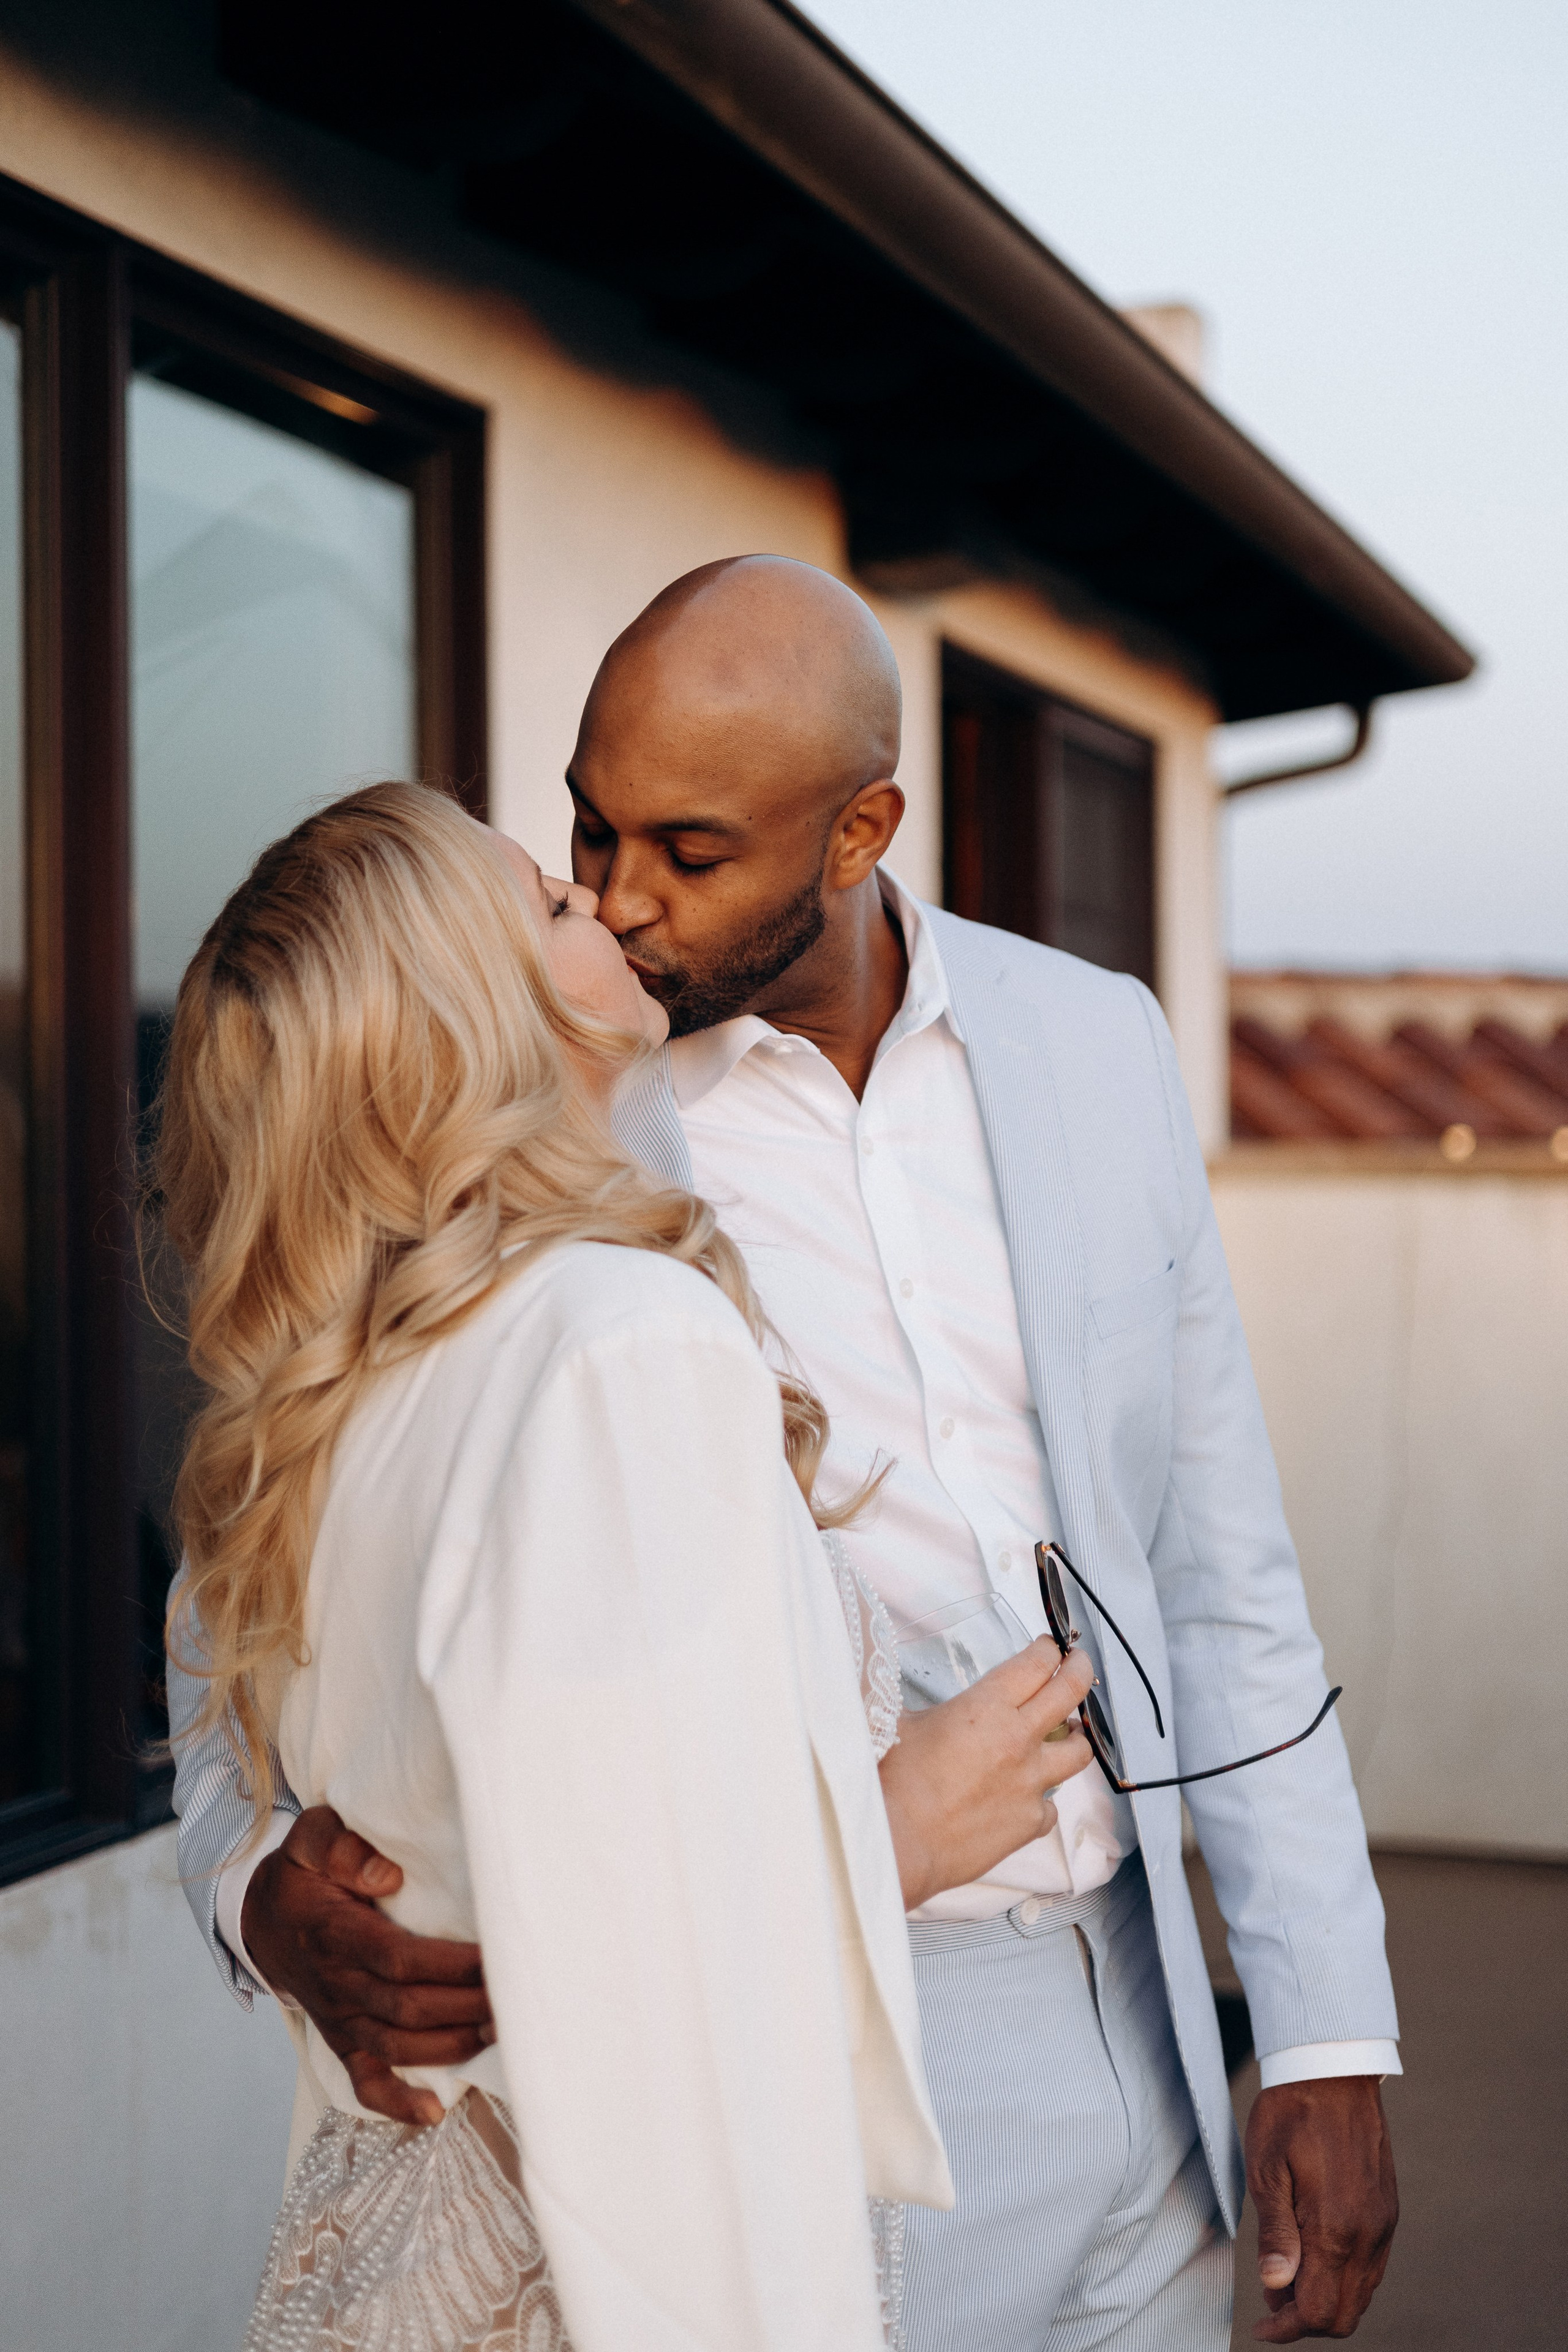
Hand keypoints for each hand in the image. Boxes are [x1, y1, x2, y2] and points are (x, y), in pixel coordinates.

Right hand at [242, 1805, 494, 2127]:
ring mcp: (340, 2018)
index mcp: (336, 1935)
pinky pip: (364, 2082)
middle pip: (408, 2007)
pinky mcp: (342, 2040)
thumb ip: (340, 1847)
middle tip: (517, 1996)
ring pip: (398, 2045)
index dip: (450, 1966)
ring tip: (499, 2032)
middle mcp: (339, 1984)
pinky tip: (433, 2111)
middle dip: (466, 2006)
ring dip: (450, 2045)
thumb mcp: (310, 1840)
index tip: (495, 1959)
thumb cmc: (302, 1875)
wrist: (263, 1920)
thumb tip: (387, 1876)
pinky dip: (396, 2103)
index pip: (400, 1960)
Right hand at [878, 1637, 1094, 1909]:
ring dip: (1076, 1736)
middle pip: (1069, 1692)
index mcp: (986, 1708)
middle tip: (1079, 1663)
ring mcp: (1029, 1783)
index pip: (1036, 1664)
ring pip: (1079, 1751)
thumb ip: (925, 1703)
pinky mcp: (1030, 1821)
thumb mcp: (902, 1722)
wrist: (897, 1841)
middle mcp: (1017, 1740)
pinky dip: (1042, 1798)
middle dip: (1079, 1669)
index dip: (1048, 1649)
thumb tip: (911, 1687)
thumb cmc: (892, 1781)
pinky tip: (1026, 1797)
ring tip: (1068, 1733)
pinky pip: (1051, 1805)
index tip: (1050, 1646)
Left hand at [1246, 2076, 1397, 2339]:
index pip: (1318, 2311)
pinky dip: (1344, 2277)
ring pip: (1361, 2294)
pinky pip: (1372, 2267)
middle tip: (1271, 2299)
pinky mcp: (1388, 2211)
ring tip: (1288, 2274)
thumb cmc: (1291, 2114)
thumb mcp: (1266, 2169)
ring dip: (1325, 2298)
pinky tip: (1314, 2253)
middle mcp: (1368, 2234)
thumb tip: (1275, 2287)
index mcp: (1336, 2228)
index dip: (1287, 2328)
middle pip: (1344, 2314)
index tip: (1263, 2326)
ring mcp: (1383, 2224)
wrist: (1333, 2070)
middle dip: (1306, 2320)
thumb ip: (1274, 2233)